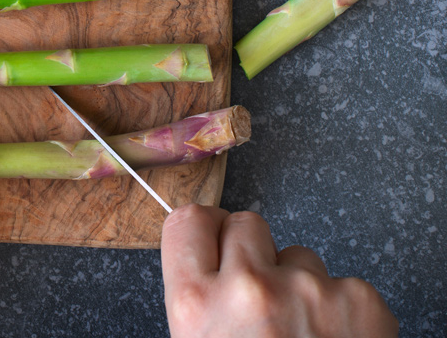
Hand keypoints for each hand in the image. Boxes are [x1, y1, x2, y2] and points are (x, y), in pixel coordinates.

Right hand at [161, 204, 396, 337]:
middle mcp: (246, 287)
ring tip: (304, 335)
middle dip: (256, 253)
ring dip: (301, 285)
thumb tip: (206, 261)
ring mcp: (306, 290)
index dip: (207, 230)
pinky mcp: (359, 300)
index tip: (217, 242)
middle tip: (263, 294)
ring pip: (300, 255)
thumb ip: (198, 303)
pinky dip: (345, 311)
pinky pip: (345, 283)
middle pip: (246, 224)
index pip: (188, 220)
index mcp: (195, 304)